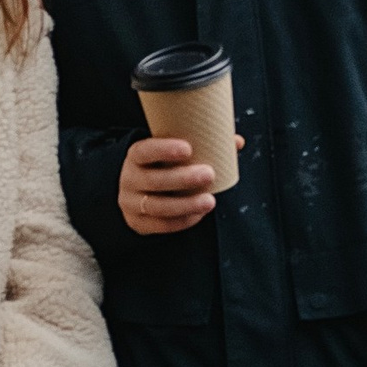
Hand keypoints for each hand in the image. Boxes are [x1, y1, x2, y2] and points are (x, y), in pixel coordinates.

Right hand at [118, 132, 233, 234]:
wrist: (135, 193)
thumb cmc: (161, 167)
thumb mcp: (171, 154)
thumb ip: (201, 145)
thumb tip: (237, 142)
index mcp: (136, 156)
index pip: (145, 151)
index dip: (164, 149)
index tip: (188, 148)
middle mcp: (129, 178)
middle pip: (154, 180)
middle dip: (183, 178)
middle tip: (209, 174)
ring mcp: (131, 203)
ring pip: (158, 206)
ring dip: (186, 204)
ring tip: (209, 201)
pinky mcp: (138, 223)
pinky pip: (161, 225)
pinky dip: (182, 220)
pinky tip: (198, 214)